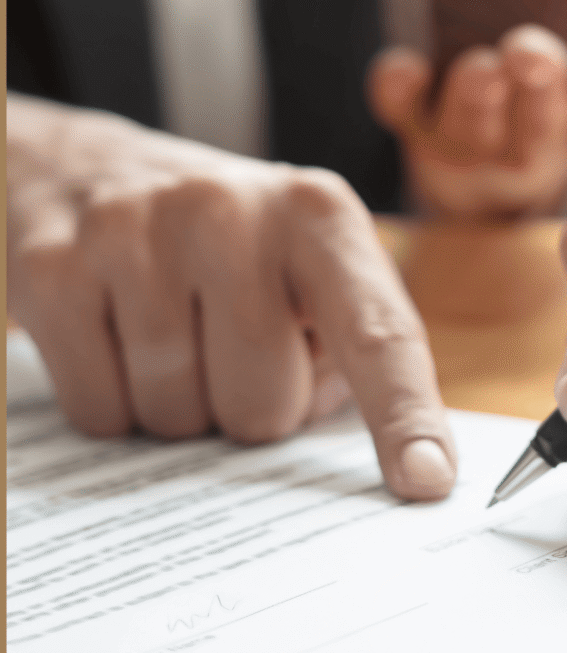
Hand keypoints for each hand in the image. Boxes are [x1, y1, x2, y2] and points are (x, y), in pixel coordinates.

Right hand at [7, 95, 456, 500]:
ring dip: (183, 405)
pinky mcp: (53, 268)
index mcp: (318, 215)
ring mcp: (137, 234)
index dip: (404, 414)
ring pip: (178, 417)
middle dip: (252, 408)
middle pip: (263, 407)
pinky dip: (116, 402)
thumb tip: (385, 458)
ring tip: (174, 332)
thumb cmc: (226, 244)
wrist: (88, 171)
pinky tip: (116, 336)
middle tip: (229, 348)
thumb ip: (348, 350)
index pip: (376, 333)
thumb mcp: (306, 267)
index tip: (426, 481)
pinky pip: (101, 412)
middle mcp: (232, 211)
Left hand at [367, 26, 566, 220]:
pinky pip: (403, 111)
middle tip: (532, 54)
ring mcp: (473, 136)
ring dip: (476, 94)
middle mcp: (531, 138)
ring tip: (479, 63)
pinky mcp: (418, 123)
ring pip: (474, 124)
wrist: (492, 90)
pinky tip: (400, 67)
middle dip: (537, 87)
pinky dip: (397, 88)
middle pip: (537, 121)